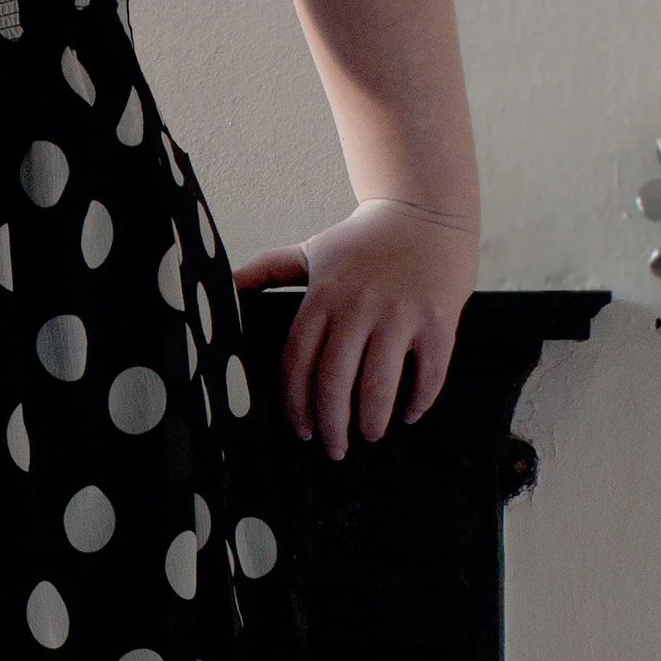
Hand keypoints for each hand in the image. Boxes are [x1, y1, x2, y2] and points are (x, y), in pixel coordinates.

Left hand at [234, 197, 479, 458]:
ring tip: (370, 435)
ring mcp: (399, 314)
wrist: (426, 210)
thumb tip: (224, 287)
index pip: (298, 361)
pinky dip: (419, 400)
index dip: (296, 403)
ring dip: (372, 420)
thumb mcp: (311, 251)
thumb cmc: (364, 239)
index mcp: (323, 296)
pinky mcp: (437, 320)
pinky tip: (410, 413)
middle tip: (334, 449)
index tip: (303, 429)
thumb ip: (268, 270)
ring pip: (379, 384)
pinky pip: (428, 372)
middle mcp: (358, 306)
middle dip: (332, 425)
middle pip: (334, 381)